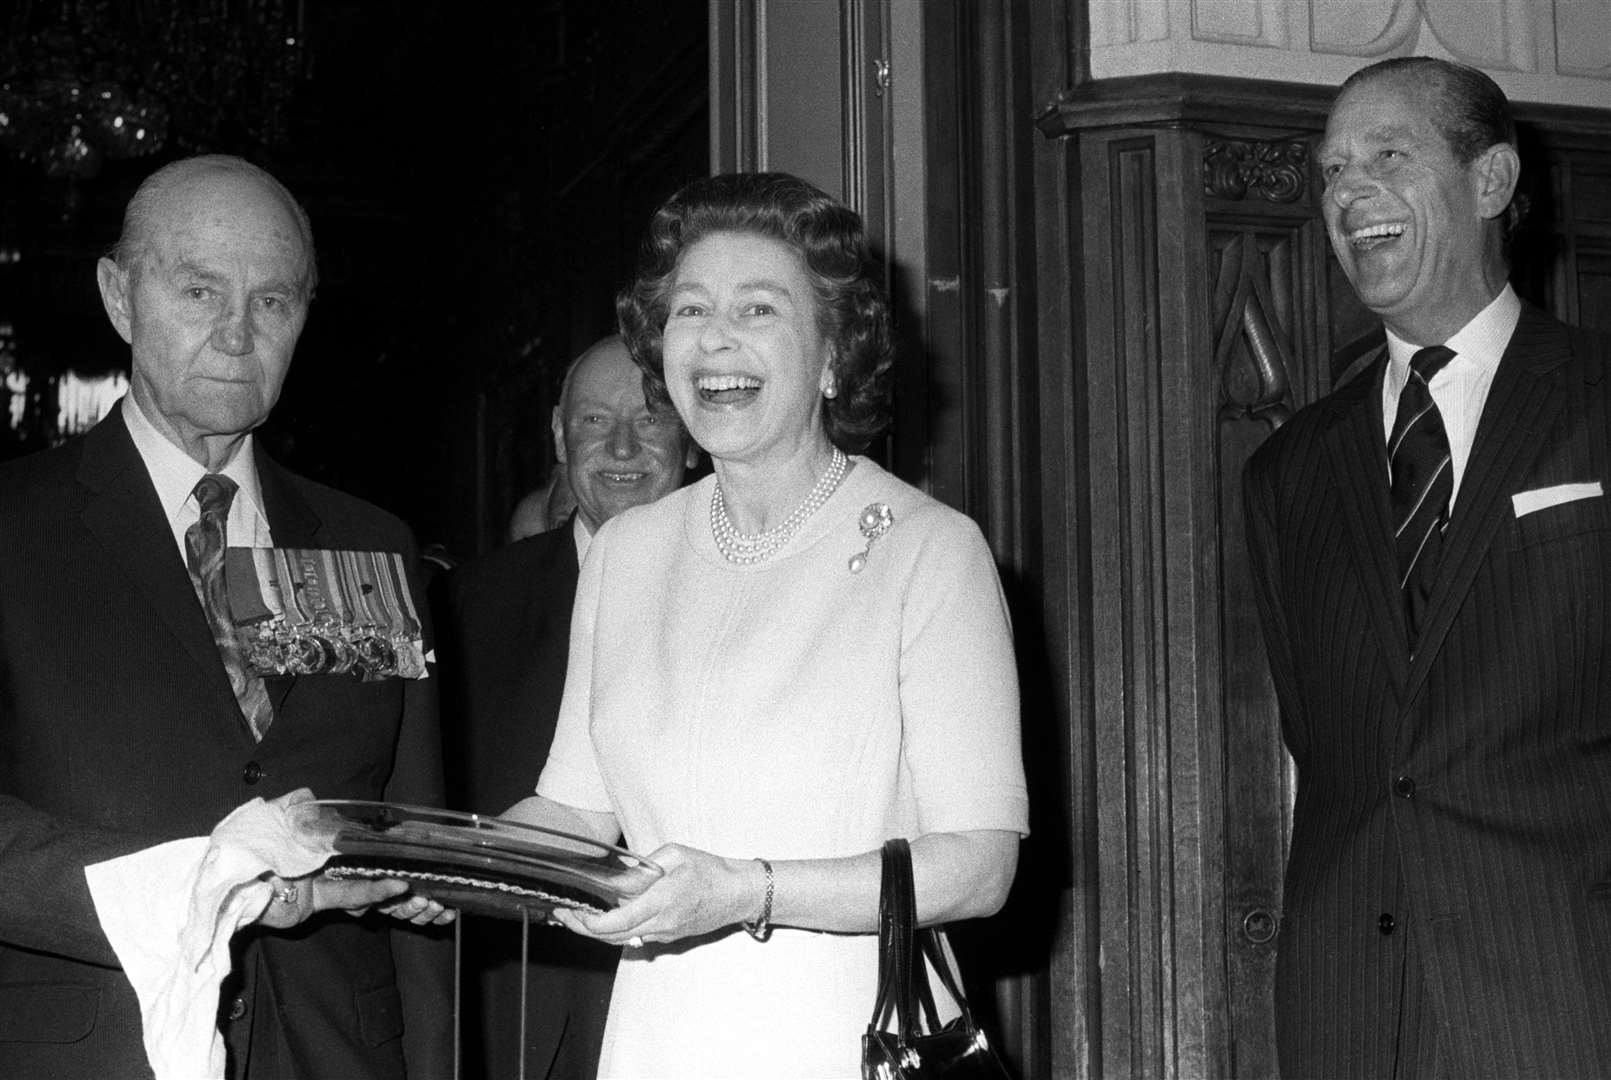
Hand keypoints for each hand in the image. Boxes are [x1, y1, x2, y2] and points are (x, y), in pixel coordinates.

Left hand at [552, 843, 755, 946]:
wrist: (739, 894)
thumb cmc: (711, 871)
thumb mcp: (676, 855)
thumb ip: (644, 868)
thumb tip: (618, 878)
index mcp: (661, 902)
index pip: (616, 922)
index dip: (588, 922)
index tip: (571, 911)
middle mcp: (661, 924)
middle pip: (612, 936)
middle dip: (583, 928)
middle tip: (563, 915)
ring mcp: (665, 934)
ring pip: (622, 940)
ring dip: (598, 931)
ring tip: (578, 916)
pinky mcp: (669, 937)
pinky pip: (637, 936)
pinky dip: (617, 930)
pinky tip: (607, 916)